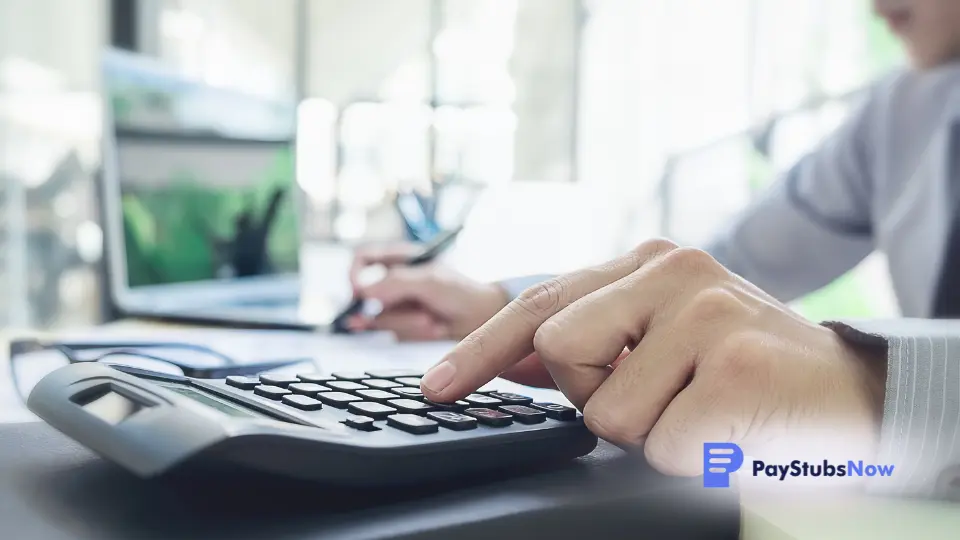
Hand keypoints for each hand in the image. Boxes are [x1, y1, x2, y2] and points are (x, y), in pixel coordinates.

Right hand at [347, 243, 509, 341]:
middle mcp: (396, 282)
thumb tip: (362, 291)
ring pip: (381, 320)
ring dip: (408, 324)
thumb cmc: (464, 291)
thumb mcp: (430, 281)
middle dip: (396, 311)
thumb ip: (395, 282)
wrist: (486, 317)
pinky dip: (413, 333)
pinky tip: (432, 328)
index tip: (361, 293)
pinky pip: (395, 334)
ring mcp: (399, 305)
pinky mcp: (405, 327)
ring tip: (434, 319)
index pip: (362, 259)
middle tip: (423, 313)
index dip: (355, 274)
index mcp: (401, 259)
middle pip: (368, 297)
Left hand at [420, 239, 886, 475]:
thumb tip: (514, 360)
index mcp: (649, 260)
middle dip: (594, 394)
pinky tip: (728, 427)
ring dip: (649, 430)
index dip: (480, 348)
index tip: (438, 386)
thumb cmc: (743, 368)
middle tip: (658, 393)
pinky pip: (660, 445)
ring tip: (701, 409)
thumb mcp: (663, 336)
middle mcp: (673, 271)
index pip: (541, 301)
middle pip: (557, 348)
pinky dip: (688, 455)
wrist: (847, 392)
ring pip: (607, 412)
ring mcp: (705, 313)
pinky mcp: (733, 365)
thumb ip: (596, 337)